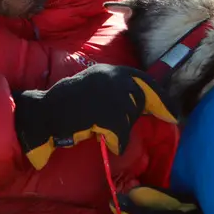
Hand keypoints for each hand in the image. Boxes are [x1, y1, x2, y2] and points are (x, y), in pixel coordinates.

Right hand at [13, 63, 177, 169]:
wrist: (41, 114)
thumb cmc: (64, 106)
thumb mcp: (93, 90)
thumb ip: (116, 93)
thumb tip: (145, 105)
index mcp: (108, 71)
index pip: (143, 80)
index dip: (160, 98)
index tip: (172, 114)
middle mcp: (110, 77)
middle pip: (139, 99)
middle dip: (134, 115)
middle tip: (121, 127)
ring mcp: (106, 93)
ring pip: (128, 117)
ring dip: (118, 130)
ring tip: (98, 130)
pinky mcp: (102, 113)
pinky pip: (119, 134)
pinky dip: (114, 142)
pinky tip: (101, 140)